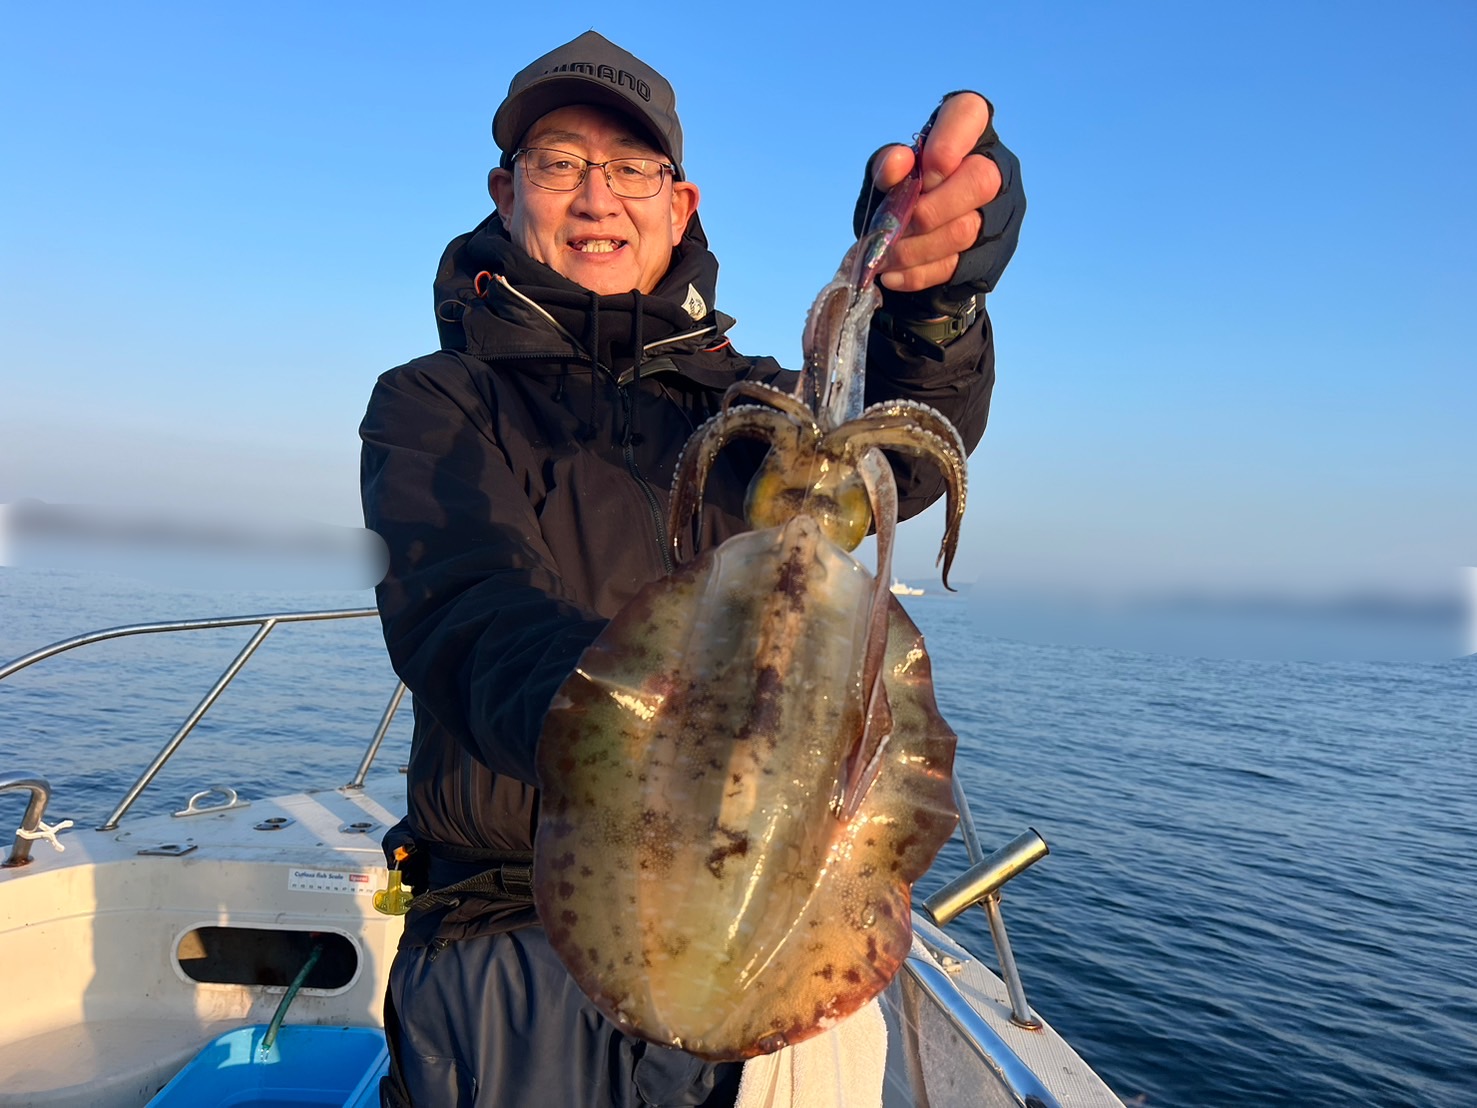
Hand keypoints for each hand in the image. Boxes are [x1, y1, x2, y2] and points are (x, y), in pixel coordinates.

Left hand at [870, 93, 1001, 291]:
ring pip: (966, 230)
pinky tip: (892, 274)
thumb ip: (886, 166)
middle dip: (930, 209)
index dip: (948, 142)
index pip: (970, 112)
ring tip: (883, 255)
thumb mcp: (886, 177)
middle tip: (896, 226)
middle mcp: (997, 168)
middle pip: (982, 181)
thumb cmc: (902, 197)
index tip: (923, 173)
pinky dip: (917, 273)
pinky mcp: (992, 255)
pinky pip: (956, 266)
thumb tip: (898, 162)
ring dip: (915, 248)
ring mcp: (1000, 215)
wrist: (912, 248)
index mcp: (968, 133)